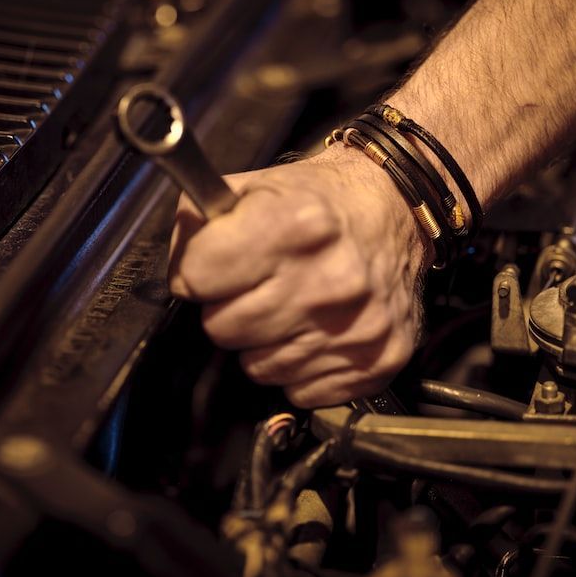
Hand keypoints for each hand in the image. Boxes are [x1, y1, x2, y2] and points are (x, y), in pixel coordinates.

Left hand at [168, 145, 427, 407]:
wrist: (396, 210)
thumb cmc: (319, 202)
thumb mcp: (254, 186)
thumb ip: (199, 222)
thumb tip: (179, 274)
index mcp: (295, 226)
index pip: (196, 277)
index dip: (197, 271)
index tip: (215, 265)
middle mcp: (330, 280)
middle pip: (222, 329)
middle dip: (228, 309)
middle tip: (256, 286)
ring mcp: (357, 327)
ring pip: (257, 368)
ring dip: (263, 342)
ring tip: (289, 306)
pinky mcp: (378, 361)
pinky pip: (300, 390)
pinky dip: (300, 367)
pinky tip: (315, 331)